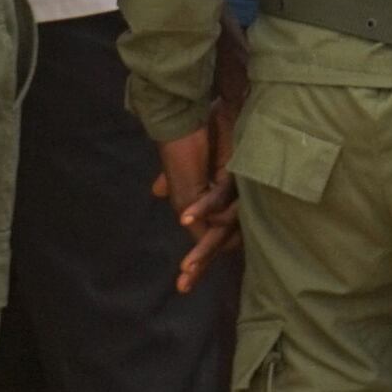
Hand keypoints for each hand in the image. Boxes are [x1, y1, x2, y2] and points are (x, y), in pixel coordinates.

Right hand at [155, 123, 240, 290]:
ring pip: (220, 225)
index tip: (182, 283)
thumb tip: (158, 192)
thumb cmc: (194, 132)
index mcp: (219, 202)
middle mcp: (230, 200)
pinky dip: (202, 206)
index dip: (198, 260)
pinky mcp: (232, 171)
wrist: (200, 105)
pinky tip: (185, 218)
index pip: (209, 238)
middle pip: (217, 239)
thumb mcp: (183, 163)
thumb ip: (175, 182)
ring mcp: (233, 190)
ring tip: (185, 266)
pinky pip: (218, 194)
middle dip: (199, 263)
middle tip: (182, 285)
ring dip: (202, 246)